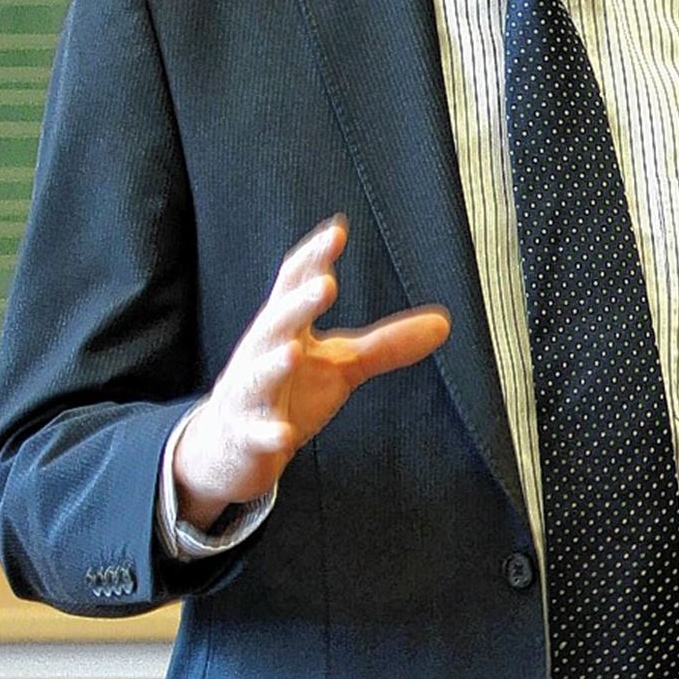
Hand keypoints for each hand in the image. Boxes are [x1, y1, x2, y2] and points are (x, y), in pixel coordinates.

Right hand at [173, 217, 449, 527]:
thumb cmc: (291, 392)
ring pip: (258, 375)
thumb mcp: (341, 365)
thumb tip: (444, 323)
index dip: (313, 258)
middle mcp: (262, 353)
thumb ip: (386, 345)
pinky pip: (257, 434)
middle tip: (325, 283)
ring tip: (293, 351)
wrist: (234, 446)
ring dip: (274, 362)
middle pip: (277, 323)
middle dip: (298, 304)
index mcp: (286, 328)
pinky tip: (283, 435)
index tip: (337, 232)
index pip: (292, 284)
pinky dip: (268, 433)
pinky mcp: (248, 435)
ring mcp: (251, 395)